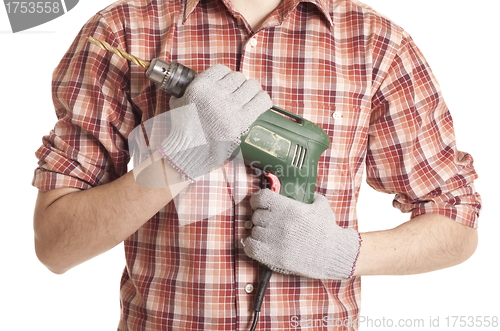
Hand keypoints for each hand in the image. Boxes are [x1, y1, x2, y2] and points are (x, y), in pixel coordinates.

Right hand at [158, 64, 271, 180]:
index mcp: (201, 86)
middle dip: (240, 84)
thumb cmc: (183, 129)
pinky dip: (264, 100)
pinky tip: (262, 103)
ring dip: (253, 90)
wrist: (189, 151)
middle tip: (240, 93)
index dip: (226, 76)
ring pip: (252, 86)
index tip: (228, 83)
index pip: (222, 69)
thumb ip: (186, 91)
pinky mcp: (242, 121)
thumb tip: (193, 83)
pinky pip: (261, 101)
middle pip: (238, 77)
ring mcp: (230, 107)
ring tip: (252, 97)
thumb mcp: (178, 103)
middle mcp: (217, 94)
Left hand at [242, 189, 360, 278]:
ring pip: (254, 231)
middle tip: (269, 222)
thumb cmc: (328, 232)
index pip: (261, 197)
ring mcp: (274, 240)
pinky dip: (251, 246)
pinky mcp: (272, 257)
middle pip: (256, 215)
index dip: (257, 199)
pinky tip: (259, 245)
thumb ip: (312, 197)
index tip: (259, 203)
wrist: (333, 255)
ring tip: (268, 235)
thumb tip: (308, 193)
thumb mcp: (322, 207)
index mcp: (288, 208)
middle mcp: (278, 222)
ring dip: (259, 233)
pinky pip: (250, 247)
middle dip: (261, 218)